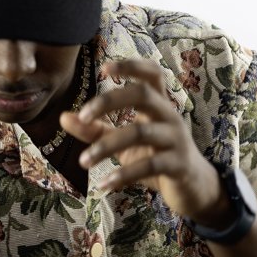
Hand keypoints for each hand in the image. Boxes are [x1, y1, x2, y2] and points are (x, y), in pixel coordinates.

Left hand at [59, 59, 223, 222]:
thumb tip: (64, 117)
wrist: (192, 190)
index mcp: (159, 105)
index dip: (131, 65)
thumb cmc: (156, 159)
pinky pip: (149, 166)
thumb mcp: (123, 144)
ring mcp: (176, 140)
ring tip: (84, 162)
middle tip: (83, 116)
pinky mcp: (178, 165)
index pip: (152, 74)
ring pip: (140, 132)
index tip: (104, 69)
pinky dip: (123, 175)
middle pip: (142, 94)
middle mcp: (170, 116)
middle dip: (109, 101)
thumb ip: (96, 130)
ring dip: (106, 147)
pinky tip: (104, 185)